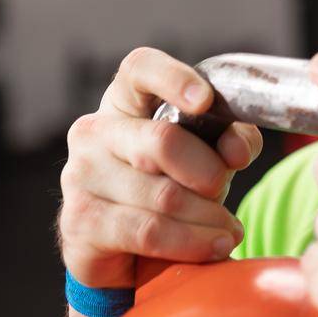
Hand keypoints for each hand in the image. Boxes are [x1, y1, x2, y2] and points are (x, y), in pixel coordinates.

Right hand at [59, 47, 263, 289]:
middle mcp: (94, 131)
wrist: (122, 248)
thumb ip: (230, 138)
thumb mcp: (205, 152)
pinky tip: (213, 246)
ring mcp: (80, 175)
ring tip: (231, 231)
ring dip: (208, 217)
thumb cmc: (167, 182)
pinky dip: (191, 241)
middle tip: (224, 189)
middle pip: (162, 141)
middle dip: (209, 172)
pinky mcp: (80, 221)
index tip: (204, 101)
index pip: (141, 68)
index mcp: (124, 99)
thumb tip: (237, 149)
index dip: (173, 79)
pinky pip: (148, 231)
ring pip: (162, 195)